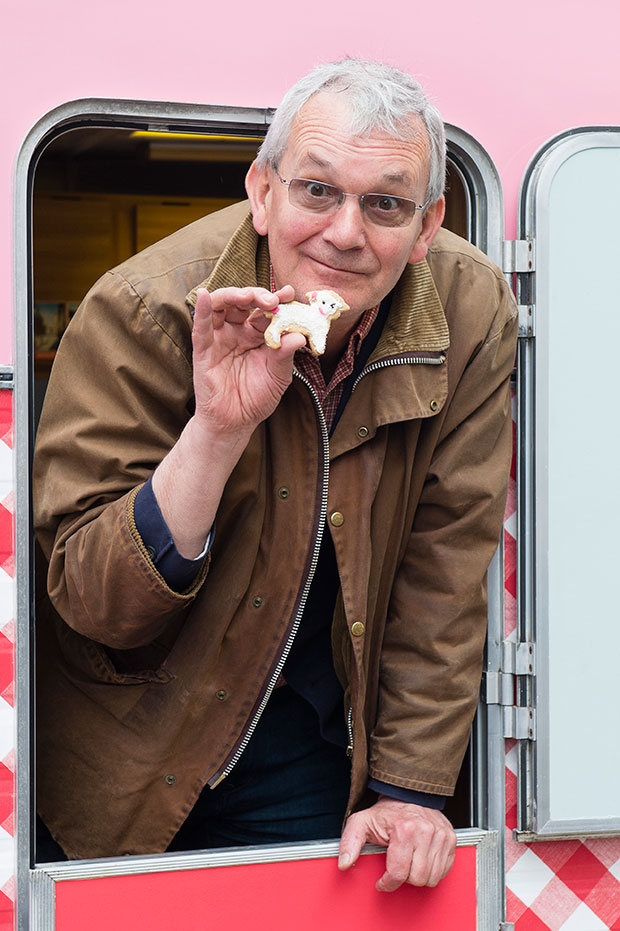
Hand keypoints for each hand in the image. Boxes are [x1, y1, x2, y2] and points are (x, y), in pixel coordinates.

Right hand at [192, 285, 305, 435]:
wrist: (235, 423)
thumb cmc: (257, 399)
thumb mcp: (278, 377)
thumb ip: (286, 355)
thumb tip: (299, 335)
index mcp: (258, 335)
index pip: (266, 310)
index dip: (277, 299)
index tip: (290, 293)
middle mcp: (238, 331)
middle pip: (243, 302)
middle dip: (257, 295)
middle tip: (272, 300)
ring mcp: (220, 338)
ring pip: (222, 306)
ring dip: (234, 295)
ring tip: (248, 297)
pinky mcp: (203, 349)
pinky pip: (201, 326)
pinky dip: (203, 309)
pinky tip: (206, 295)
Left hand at [338, 797, 455, 890]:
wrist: (408, 796)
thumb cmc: (386, 813)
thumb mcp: (361, 823)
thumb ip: (349, 843)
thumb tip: (344, 863)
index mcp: (404, 829)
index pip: (399, 873)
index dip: (387, 882)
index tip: (383, 881)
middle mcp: (426, 831)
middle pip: (417, 879)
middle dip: (403, 879)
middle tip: (397, 868)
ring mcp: (441, 835)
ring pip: (432, 878)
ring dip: (418, 876)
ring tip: (408, 864)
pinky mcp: (451, 839)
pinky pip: (444, 871)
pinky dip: (432, 871)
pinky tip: (421, 861)